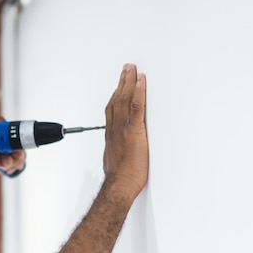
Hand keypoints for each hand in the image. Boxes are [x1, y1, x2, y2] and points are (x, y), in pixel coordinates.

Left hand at [0, 113, 26, 175]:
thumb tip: (8, 161)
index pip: (8, 131)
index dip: (12, 145)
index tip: (10, 158)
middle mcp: (1, 125)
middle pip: (17, 141)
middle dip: (15, 158)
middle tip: (7, 168)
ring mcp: (6, 134)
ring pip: (20, 149)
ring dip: (15, 162)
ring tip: (5, 169)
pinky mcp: (9, 142)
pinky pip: (18, 153)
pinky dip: (15, 163)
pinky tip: (8, 168)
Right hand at [103, 63, 148, 197]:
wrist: (120, 184)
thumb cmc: (119, 177)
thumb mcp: (115, 160)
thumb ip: (118, 150)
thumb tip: (122, 149)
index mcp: (111, 134)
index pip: (112, 109)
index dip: (116, 95)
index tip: (119, 85)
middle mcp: (115, 128)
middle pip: (116, 99)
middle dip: (121, 82)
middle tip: (126, 68)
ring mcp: (124, 128)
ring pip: (124, 99)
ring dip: (129, 82)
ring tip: (133, 69)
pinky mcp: (134, 130)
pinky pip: (136, 106)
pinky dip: (138, 92)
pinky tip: (141, 81)